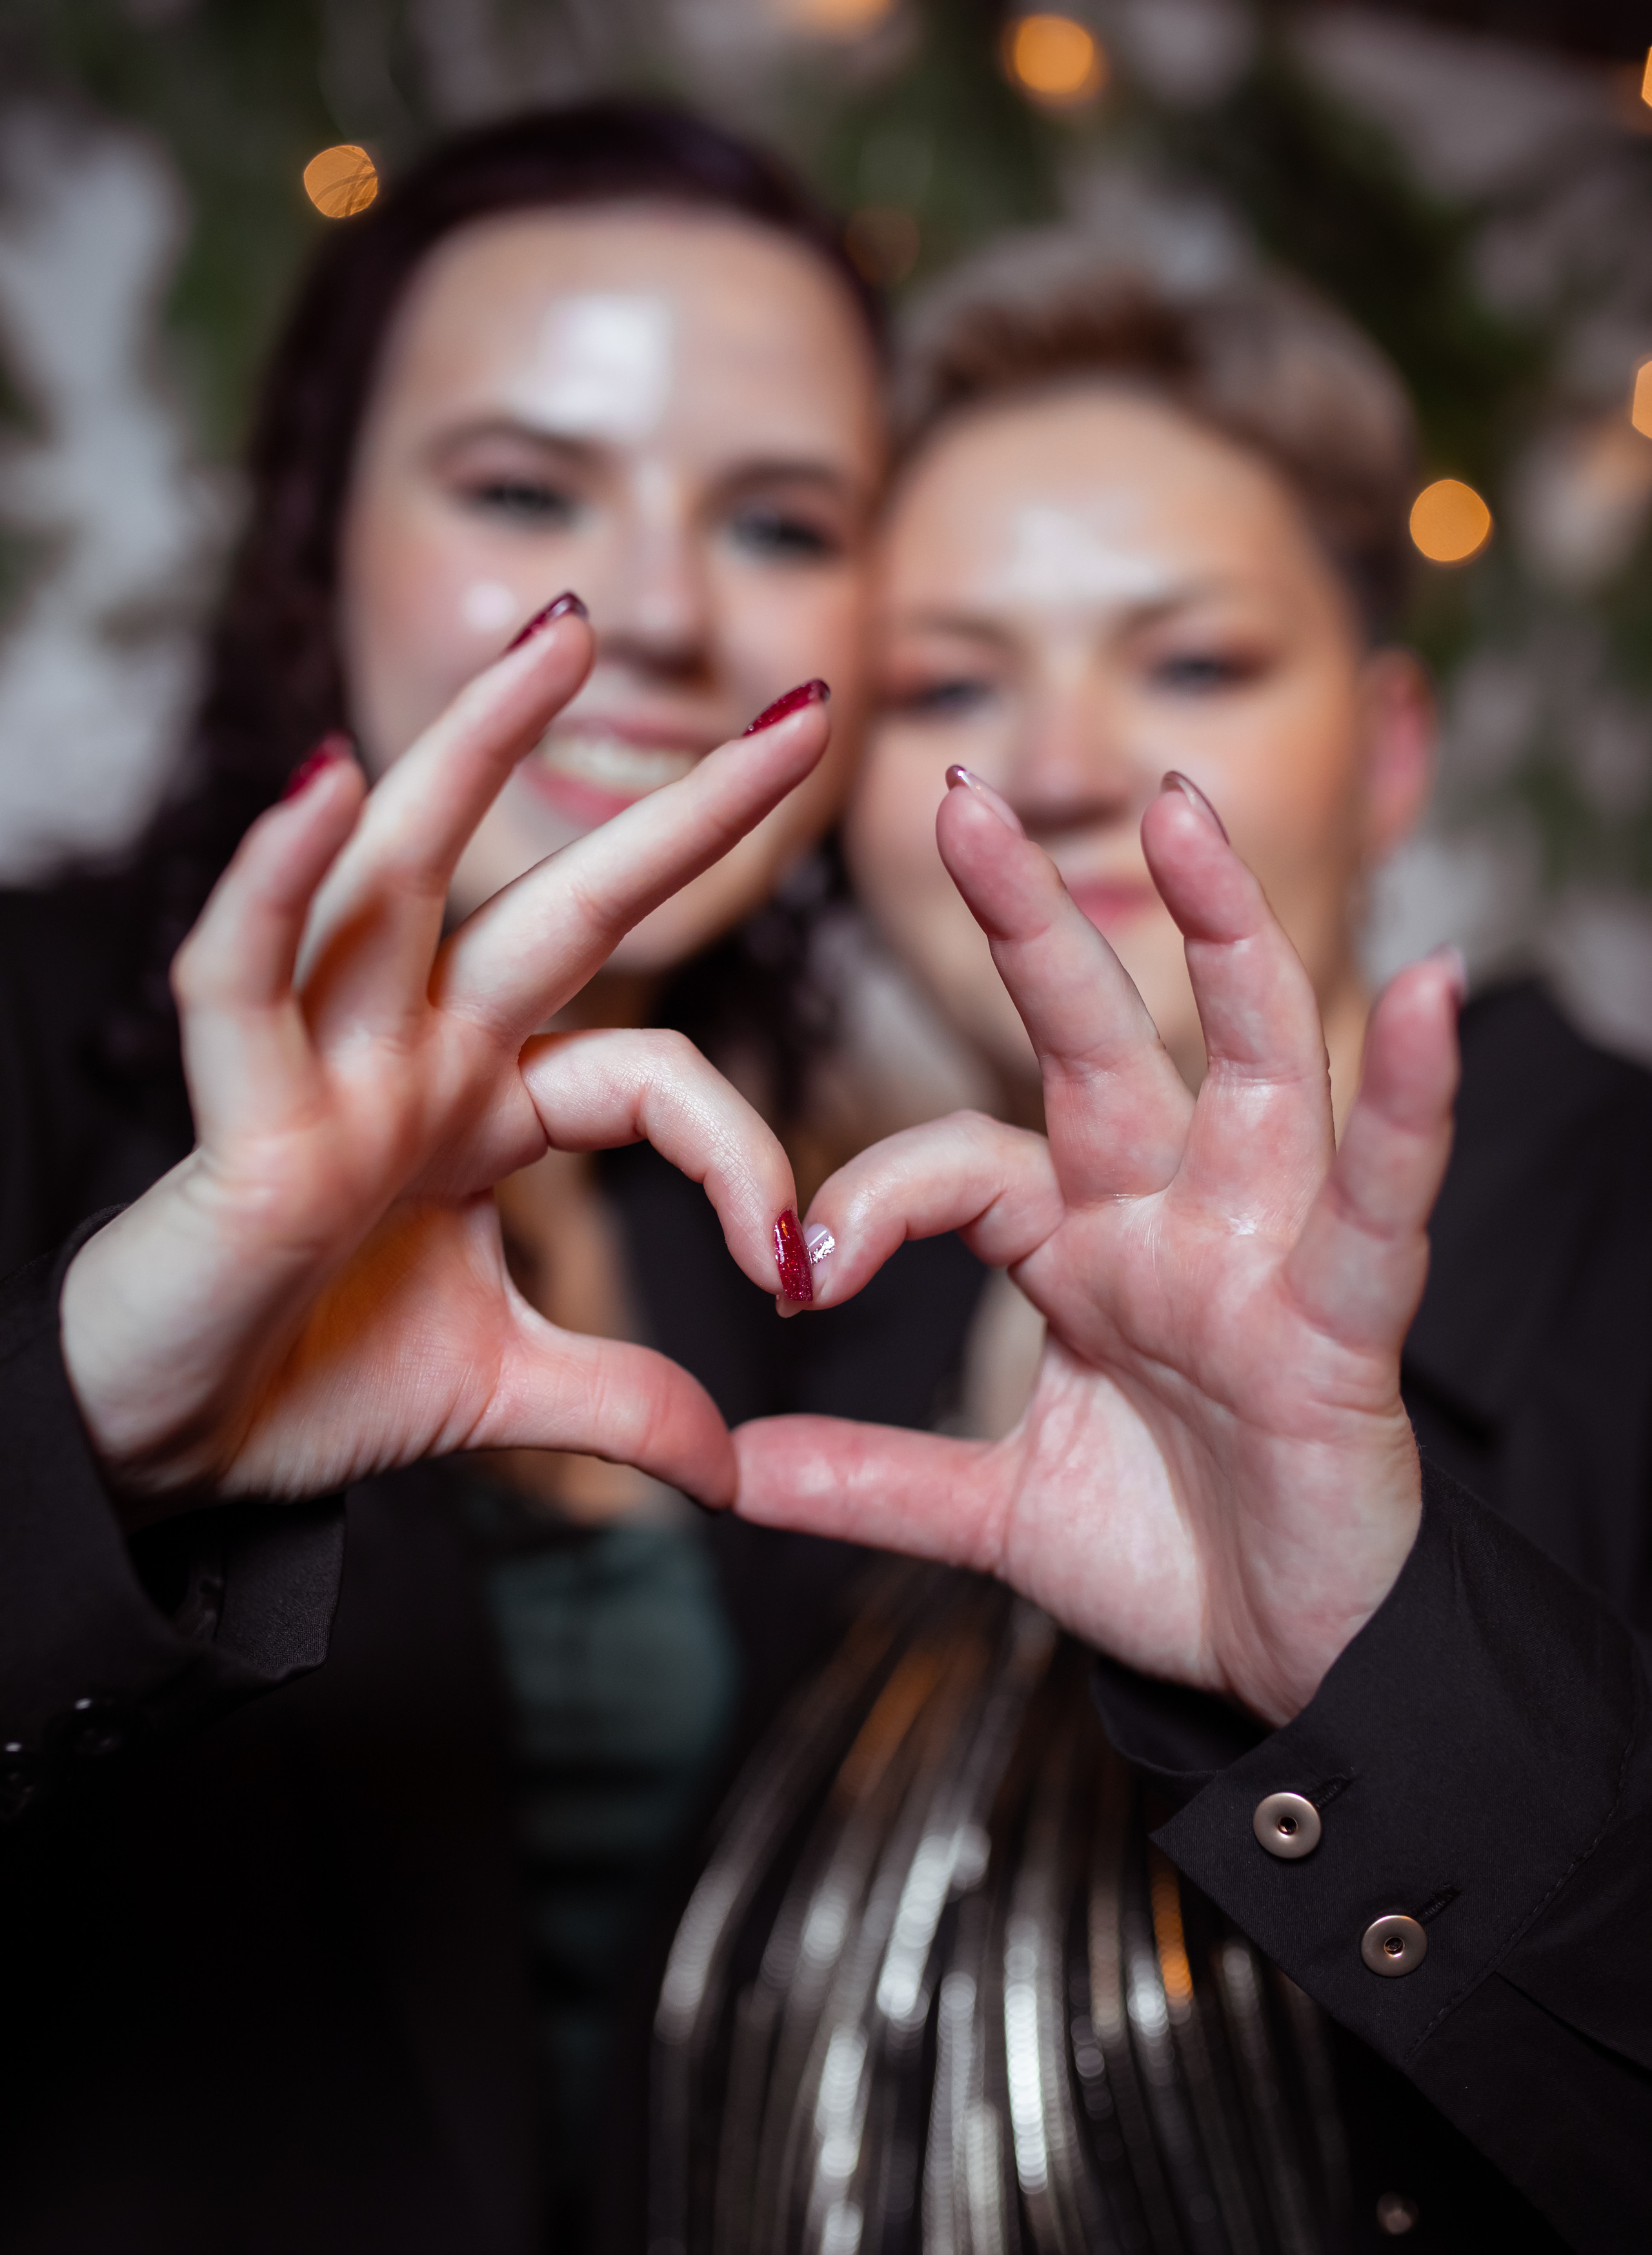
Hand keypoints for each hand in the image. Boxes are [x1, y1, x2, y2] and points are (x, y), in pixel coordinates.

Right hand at [61, 610, 824, 1516]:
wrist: (171, 1446)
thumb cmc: (308, 1382)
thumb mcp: (501, 1391)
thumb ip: (618, 1402)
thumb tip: (733, 1466)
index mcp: (486, 1109)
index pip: (649, 1070)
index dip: (738, 1152)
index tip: (797, 1262)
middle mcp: (417, 1059)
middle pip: (562, 904)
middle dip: (677, 810)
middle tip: (800, 715)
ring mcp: (326, 1071)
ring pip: (400, 882)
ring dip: (471, 752)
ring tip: (556, 639)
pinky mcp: (236, 1114)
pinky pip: (245, 976)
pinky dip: (276, 881)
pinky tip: (324, 784)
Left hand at [733, 772, 1461, 1725]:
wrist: (1288, 1660)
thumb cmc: (1169, 1554)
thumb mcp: (992, 1515)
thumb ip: (869, 1481)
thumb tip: (726, 1473)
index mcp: (1084, 1250)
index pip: (965, 1164)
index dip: (877, 1200)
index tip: (803, 1272)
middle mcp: (1173, 1222)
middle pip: (1102, 1044)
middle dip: (1037, 924)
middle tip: (961, 795)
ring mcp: (1264, 1256)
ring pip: (1251, 1069)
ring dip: (1223, 939)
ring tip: (1181, 814)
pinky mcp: (1345, 1320)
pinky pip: (1378, 1199)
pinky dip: (1407, 1104)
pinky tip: (1426, 995)